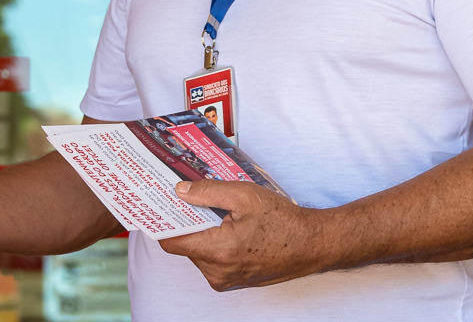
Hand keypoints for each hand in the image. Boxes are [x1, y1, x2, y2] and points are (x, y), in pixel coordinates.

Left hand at [158, 180, 330, 290]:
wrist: (311, 244)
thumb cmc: (283, 221)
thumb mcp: (244, 196)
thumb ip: (207, 192)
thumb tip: (179, 191)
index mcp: (218, 251)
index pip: (172, 241)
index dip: (164, 221)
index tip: (160, 204)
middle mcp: (218, 272)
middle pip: (184, 244)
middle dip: (188, 221)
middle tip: (193, 199)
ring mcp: (225, 279)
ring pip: (198, 252)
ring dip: (203, 232)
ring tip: (220, 213)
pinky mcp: (233, 281)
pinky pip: (211, 260)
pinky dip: (214, 242)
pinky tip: (229, 226)